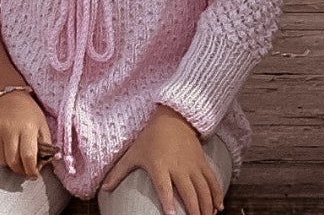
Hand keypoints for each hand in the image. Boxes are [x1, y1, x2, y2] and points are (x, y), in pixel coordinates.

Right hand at [0, 90, 52, 178]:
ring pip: (0, 161)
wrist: (6, 95)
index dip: (31, 170)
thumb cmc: (27, 110)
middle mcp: (10, 130)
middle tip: (24, 169)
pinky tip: (4, 148)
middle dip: (20, 170)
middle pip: (12, 162)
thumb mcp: (41, 123)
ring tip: (15, 156)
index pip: (28, 157)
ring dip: (9, 163)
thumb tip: (44, 163)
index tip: (34, 175)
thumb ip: (44, 143)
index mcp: (28, 127)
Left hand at [100, 105, 223, 214]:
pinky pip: (212, 179)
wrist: (174, 117)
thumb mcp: (133, 153)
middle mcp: (179, 167)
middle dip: (194, 210)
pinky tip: (219, 207)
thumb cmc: (151, 137)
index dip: (168, 202)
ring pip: (203, 188)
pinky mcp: (202, 161)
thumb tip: (104, 189)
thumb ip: (119, 172)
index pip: (165, 187)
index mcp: (161, 166)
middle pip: (189, 192)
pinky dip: (217, 193)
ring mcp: (193, 164)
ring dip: (207, 206)